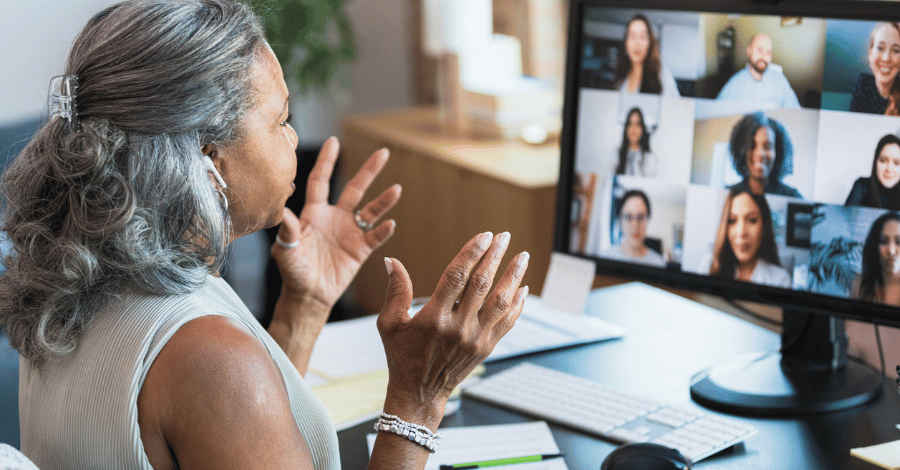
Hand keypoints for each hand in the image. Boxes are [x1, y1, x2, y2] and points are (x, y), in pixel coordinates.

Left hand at [272, 137, 400, 309]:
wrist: (308, 295)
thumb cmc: (292, 271)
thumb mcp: (285, 248)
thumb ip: (287, 228)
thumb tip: (282, 209)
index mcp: (314, 213)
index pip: (321, 181)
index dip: (327, 161)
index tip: (334, 142)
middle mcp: (335, 218)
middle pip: (355, 188)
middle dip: (369, 171)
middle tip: (384, 153)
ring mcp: (350, 232)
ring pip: (371, 211)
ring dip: (384, 200)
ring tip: (397, 189)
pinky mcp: (360, 250)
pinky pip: (375, 236)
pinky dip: (384, 230)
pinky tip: (390, 224)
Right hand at [376, 232, 529, 422]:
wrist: (420, 393)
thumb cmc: (402, 356)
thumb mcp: (390, 324)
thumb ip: (395, 291)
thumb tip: (392, 261)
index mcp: (434, 318)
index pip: (457, 277)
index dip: (472, 253)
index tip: (484, 236)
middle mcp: (458, 327)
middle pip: (482, 284)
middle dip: (495, 257)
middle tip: (504, 237)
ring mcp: (475, 339)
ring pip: (500, 302)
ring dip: (513, 277)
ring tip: (522, 257)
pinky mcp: (486, 348)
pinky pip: (507, 322)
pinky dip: (517, 304)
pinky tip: (523, 288)